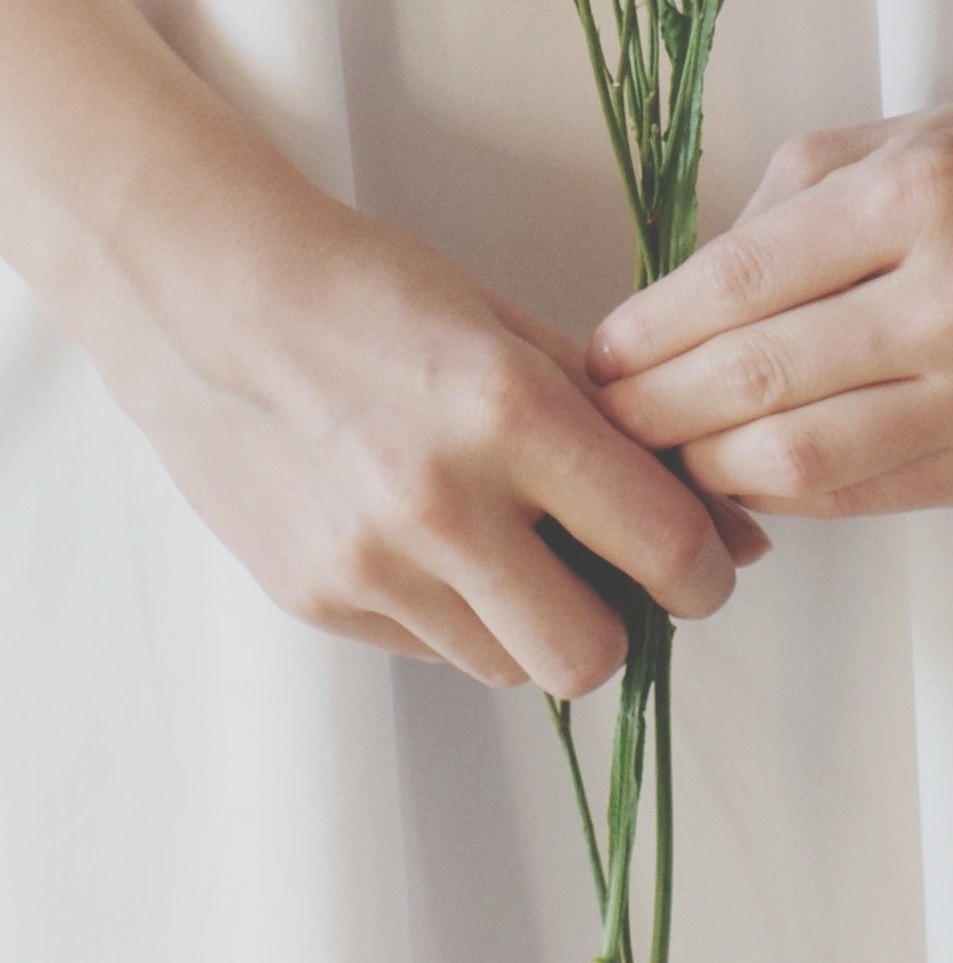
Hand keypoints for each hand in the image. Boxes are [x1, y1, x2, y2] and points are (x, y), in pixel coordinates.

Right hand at [99, 178, 768, 696]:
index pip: (665, 550)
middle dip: (623, 629)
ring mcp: (369, 562)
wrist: (205, 294)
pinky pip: (433, 649)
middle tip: (621, 583)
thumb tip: (738, 533)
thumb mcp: (520, 339)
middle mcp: (441, 502)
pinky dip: (460, 617)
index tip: (705, 564)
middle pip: (588, 657)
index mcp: (512, 414)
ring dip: (536, 625)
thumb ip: (629, 437)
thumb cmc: (377, 299)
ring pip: (510, 668)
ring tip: (515, 550)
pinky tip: (437, 545)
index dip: (707, 573)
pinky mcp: (314, 597)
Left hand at [582, 76, 952, 516]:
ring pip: (799, 461)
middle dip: (654, 413)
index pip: (739, 287)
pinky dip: (787, 490)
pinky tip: (750, 469)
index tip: (595, 357)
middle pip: (754, 385)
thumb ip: (772, 230)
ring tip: (665, 453)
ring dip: (709, 467)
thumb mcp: (884, 147)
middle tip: (605, 420)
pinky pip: (864, 495)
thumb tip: (659, 330)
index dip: (645, 335)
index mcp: (921, 199)